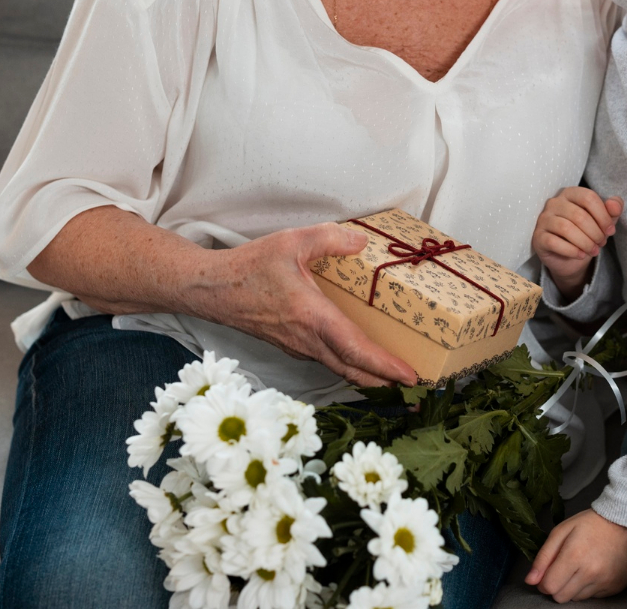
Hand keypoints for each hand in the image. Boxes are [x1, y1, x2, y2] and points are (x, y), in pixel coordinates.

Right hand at [200, 223, 417, 387]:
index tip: (410, 376)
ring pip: (339, 368)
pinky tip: (357, 357)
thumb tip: (362, 241)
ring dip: (367, 376)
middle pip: (352, 370)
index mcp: (312, 318)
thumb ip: (329, 238)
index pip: (355, 350)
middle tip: (414, 388)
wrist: (211, 289)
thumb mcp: (291, 242)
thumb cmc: (249, 267)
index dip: (385, 366)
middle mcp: (307, 340)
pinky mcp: (290, 345)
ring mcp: (297, 346)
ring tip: (393, 377)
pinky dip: (348, 366)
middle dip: (385, 382)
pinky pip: (326, 361)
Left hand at [525, 509, 626, 601]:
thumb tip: (530, 580)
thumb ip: (543, 557)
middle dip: (557, 586)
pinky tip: (593, 570)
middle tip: (563, 569)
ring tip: (580, 567)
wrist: (624, 524)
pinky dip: (588, 587)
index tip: (547, 572)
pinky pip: (592, 597)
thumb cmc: (589, 524)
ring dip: (572, 587)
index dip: (543, 582)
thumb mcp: (561, 531)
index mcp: (574, 556)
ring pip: (576, 599)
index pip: (549, 586)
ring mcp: (604, 582)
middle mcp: (590, 573)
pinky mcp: (614, 587)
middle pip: (561, 597)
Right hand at [531, 188, 622, 300]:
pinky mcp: (538, 237)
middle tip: (602, 243)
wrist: (570, 258)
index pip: (588, 197)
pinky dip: (572, 250)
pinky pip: (554, 242)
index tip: (611, 230)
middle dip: (595, 232)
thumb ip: (612, 210)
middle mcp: (554, 203)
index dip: (603, 216)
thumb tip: (615, 204)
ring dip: (585, 242)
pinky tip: (581, 254)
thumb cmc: (586, 234)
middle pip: (579, 215)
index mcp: (570, 193)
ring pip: (566, 229)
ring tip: (594, 250)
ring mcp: (543, 219)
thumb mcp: (603, 222)